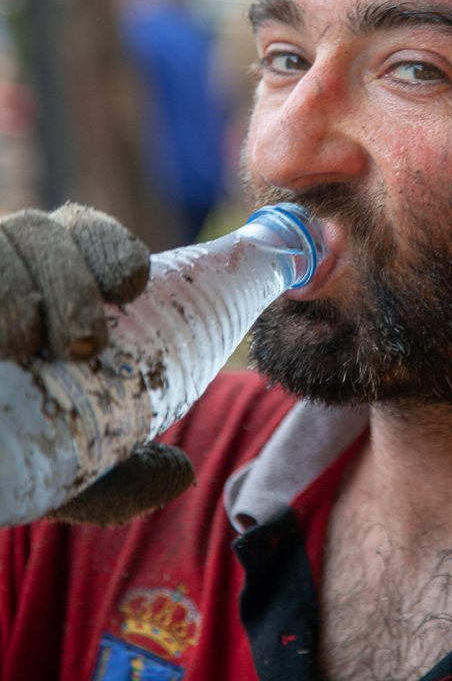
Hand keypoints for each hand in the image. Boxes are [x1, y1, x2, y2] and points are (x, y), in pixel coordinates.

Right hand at [0, 203, 194, 525]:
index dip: (113, 248)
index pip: (90, 231)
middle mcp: (9, 257)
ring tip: (21, 344)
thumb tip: (181, 473)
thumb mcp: (72, 461)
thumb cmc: (17, 444)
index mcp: (58, 269)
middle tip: (82, 343)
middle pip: (40, 232)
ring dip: (11, 287)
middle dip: (68, 280)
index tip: (131, 289)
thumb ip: (125, 472)